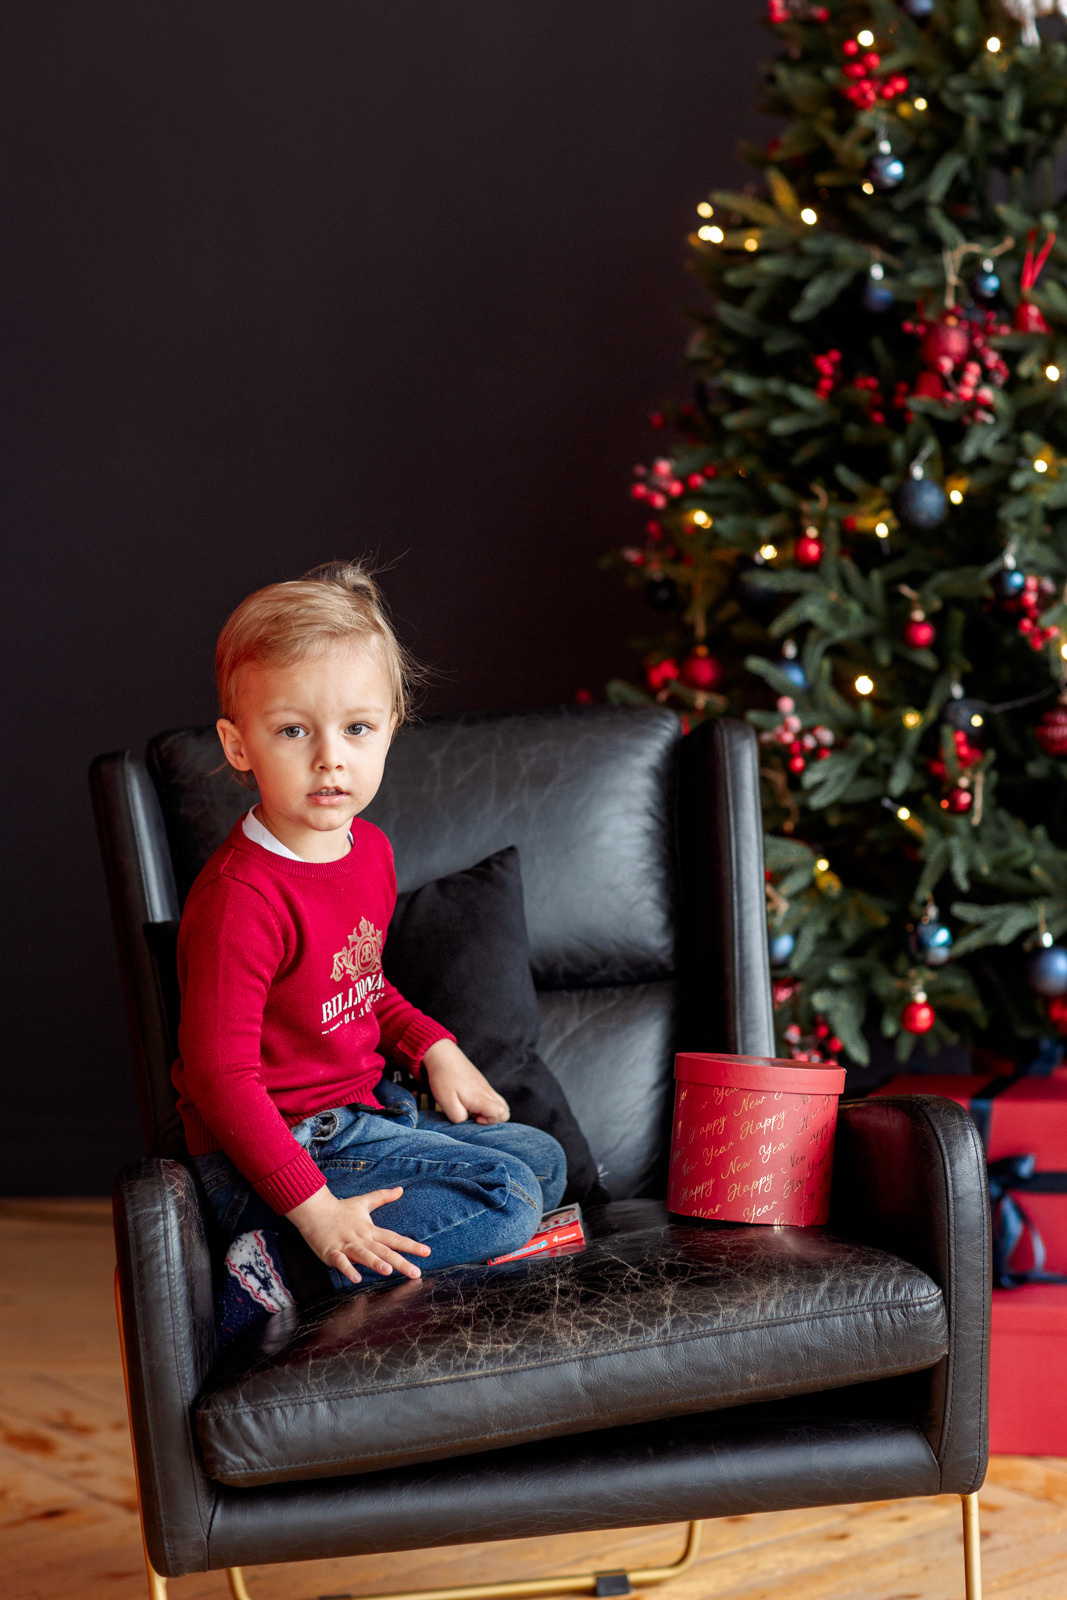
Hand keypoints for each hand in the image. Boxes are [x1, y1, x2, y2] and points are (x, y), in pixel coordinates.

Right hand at [285, 1185, 430, 1285]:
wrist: (314, 1209)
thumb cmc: (340, 1209)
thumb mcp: (363, 1202)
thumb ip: (383, 1197)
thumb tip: (400, 1189)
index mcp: (370, 1229)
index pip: (394, 1238)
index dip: (411, 1245)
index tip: (427, 1252)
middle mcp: (361, 1238)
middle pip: (383, 1250)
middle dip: (400, 1262)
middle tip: (415, 1273)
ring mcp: (346, 1244)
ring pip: (363, 1254)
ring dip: (375, 1262)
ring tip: (387, 1271)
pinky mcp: (331, 1251)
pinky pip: (341, 1262)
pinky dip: (348, 1269)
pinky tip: (356, 1278)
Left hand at [422, 1038, 509, 1124]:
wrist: (442, 1055)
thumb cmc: (444, 1078)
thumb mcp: (446, 1102)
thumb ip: (458, 1117)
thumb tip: (465, 1121)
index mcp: (481, 1097)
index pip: (501, 1113)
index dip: (490, 1121)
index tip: (475, 1118)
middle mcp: (487, 1092)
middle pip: (505, 1111)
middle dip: (494, 1119)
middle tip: (475, 1117)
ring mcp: (485, 1087)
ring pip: (500, 1104)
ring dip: (490, 1113)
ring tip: (472, 1111)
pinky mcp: (481, 1084)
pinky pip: (492, 1098)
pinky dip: (485, 1105)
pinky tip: (469, 1103)